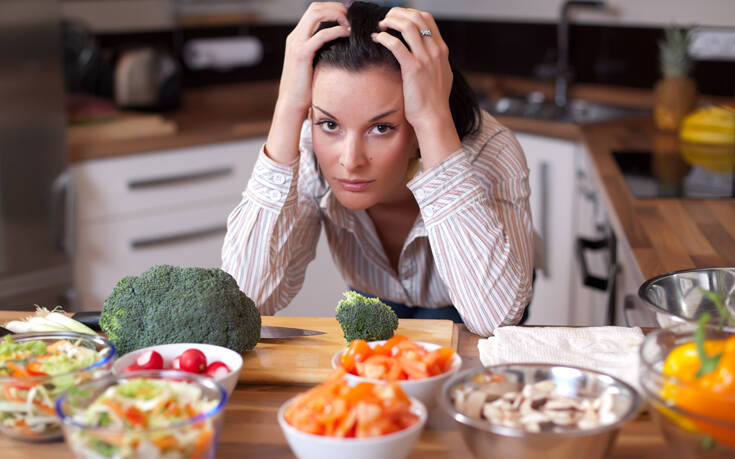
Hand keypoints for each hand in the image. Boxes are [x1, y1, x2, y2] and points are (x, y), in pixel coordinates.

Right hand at [278, 2, 349, 115]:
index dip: (332, 8)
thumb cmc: (305, 87)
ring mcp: (296, 43)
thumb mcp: (314, 63)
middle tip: (351, 16)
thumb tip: (341, 45)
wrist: (292, 103)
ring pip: (316, 14)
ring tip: (349, 23)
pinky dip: (336, 30)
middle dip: (336, 7)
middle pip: (315, 7)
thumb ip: (322, 51)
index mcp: (297, 37)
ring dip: (336, 14)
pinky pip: (321, 35)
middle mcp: (295, 36)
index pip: (314, 11)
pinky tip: (347, 34)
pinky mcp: (302, 54)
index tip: (348, 15)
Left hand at [372, 8, 460, 168]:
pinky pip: (396, 45)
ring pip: (407, 26)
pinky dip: (384, 38)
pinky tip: (376, 39)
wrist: (433, 117)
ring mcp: (425, 58)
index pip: (427, 18)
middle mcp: (435, 50)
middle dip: (398, 13)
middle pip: (417, 17)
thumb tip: (425, 52)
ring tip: (380, 26)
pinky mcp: (413, 68)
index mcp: (441, 50)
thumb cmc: (433, 100)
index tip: (397, 17)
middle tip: (385, 19)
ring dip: (391, 21)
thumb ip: (434, 60)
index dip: (410, 13)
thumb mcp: (440, 75)